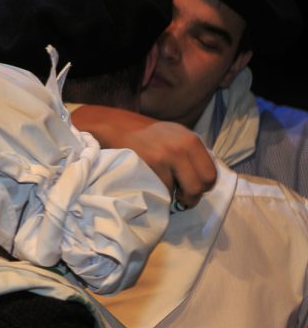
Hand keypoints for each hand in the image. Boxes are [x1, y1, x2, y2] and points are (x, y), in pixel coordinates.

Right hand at [70, 105, 215, 207]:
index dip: (204, 187)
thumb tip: (203, 178)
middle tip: (181, 199)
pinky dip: (157, 193)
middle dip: (191, 198)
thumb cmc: (147, 135)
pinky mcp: (149, 167)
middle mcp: (182, 148)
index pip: (211, 174)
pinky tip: (151, 186)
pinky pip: (162, 191)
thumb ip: (191, 154)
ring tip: (163, 190)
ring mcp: (165, 158)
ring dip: (173, 197)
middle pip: (199, 187)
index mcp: (192, 141)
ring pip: (180, 193)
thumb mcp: (176, 136)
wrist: (117, 128)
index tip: (192, 189)